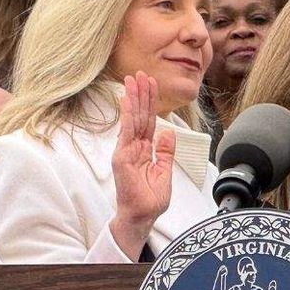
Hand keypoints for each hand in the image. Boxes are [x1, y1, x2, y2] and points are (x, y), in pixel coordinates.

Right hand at [109, 72, 174, 258]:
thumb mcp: (164, 171)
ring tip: (134, 79)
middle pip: (139, 115)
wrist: (142, 216)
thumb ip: (165, 152)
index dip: (150, 103)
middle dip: (141, 94)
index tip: (151, 84)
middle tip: (141, 73)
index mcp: (144, 150)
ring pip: (132, 119)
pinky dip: (127, 114)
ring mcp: (126, 151)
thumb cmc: (150, 199)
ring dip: (133, 98)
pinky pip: (126, 132)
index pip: (148, 121)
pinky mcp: (122, 157)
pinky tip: (127, 99)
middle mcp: (133, 147)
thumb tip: (168, 133)